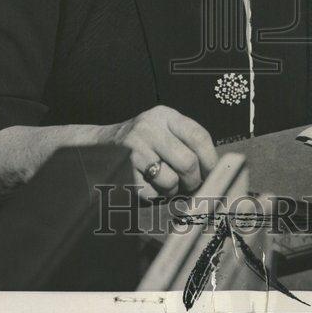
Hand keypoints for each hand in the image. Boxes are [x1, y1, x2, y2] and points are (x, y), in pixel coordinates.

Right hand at [99, 105, 218, 198]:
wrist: (98, 147)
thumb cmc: (141, 142)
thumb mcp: (162, 129)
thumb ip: (186, 142)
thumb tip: (213, 171)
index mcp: (163, 115)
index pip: (198, 136)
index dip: (210, 159)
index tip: (212, 173)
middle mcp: (148, 128)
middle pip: (188, 162)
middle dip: (194, 180)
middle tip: (190, 185)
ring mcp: (134, 149)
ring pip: (171, 181)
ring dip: (172, 190)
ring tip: (163, 183)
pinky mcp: (122, 171)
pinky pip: (151, 194)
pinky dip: (153, 197)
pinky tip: (147, 185)